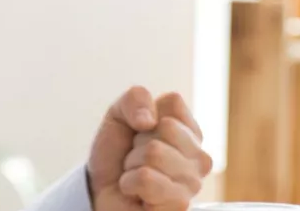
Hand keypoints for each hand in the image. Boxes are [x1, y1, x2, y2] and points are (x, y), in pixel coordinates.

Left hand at [88, 87, 212, 210]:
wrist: (99, 191)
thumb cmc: (116, 155)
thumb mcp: (119, 114)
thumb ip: (136, 98)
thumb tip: (149, 120)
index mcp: (192, 133)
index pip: (174, 102)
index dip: (145, 115)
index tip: (140, 134)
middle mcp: (200, 159)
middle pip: (166, 128)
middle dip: (138, 142)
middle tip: (135, 159)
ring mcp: (192, 185)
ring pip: (155, 153)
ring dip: (131, 165)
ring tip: (135, 176)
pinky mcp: (178, 206)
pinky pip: (146, 179)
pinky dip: (129, 183)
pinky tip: (135, 194)